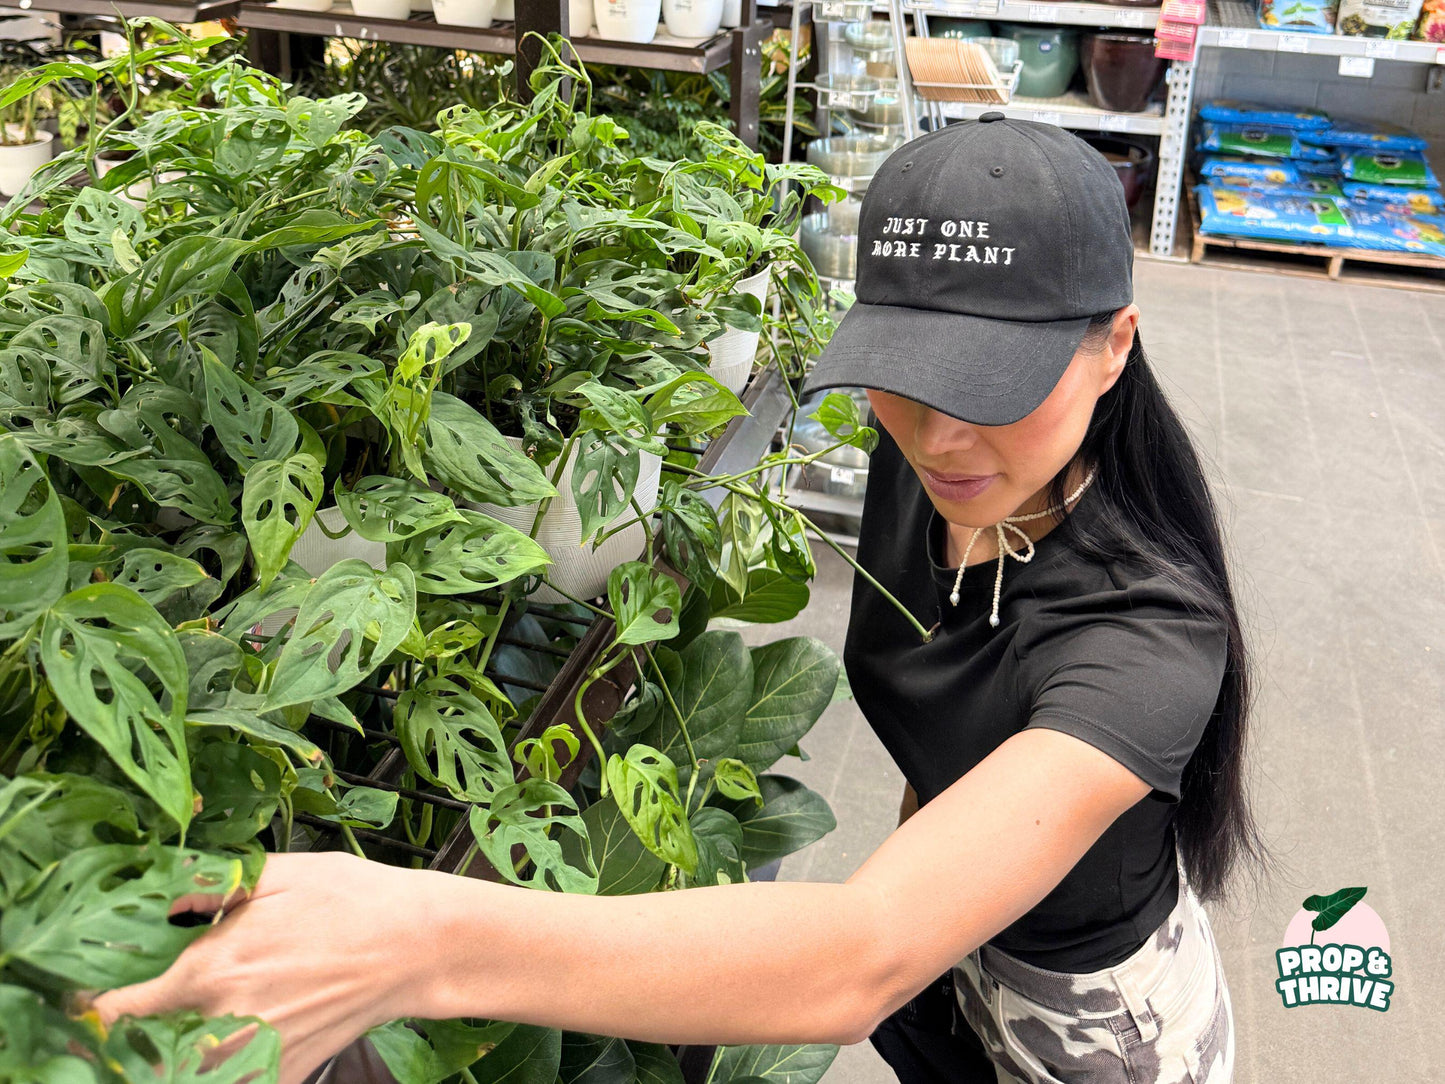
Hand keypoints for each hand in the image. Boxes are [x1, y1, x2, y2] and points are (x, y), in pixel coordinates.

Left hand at [92, 851, 436, 1083]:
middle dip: (134, 1040)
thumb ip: (208, 887)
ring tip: (187, 1027)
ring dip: (175, 1056)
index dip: (93, 1012)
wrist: (417, 945)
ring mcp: (257, 1056)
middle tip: (134, 1019)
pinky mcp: (285, 1074)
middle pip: (144, 1056)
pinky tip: (226, 1044)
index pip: (119, 1014)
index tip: (86, 1005)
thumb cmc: (352, 899)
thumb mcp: (278, 874)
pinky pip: (232, 1082)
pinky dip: (220, 1070)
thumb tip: (157, 901)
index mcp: (212, 970)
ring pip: (187, 1072)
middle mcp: (226, 1023)